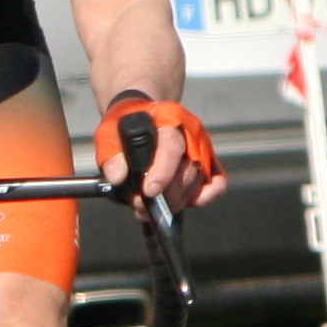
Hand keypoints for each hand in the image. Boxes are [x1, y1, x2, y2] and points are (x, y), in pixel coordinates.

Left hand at [95, 95, 222, 207]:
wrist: (139, 116)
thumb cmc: (125, 126)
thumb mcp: (109, 135)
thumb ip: (111, 155)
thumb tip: (117, 177)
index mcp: (168, 121)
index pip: (171, 147)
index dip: (162, 172)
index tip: (149, 191)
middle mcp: (190, 135)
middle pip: (187, 170)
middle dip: (166, 195)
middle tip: (142, 206)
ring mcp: (201, 149)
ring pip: (197, 182)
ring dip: (175, 202)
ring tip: (149, 209)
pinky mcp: (207, 164)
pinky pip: (217, 184)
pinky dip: (203, 198)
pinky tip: (180, 204)